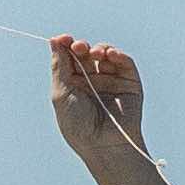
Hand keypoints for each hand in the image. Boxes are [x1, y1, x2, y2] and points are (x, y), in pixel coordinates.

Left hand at [48, 35, 146, 153]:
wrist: (103, 145)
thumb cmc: (78, 125)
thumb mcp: (61, 93)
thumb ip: (59, 66)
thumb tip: (54, 40)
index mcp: (73, 84)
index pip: (69, 58)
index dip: (66, 45)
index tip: (63, 39)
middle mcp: (92, 81)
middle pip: (86, 53)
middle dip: (81, 46)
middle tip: (78, 47)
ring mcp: (111, 80)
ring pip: (105, 54)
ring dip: (99, 48)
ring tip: (95, 54)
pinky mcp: (130, 83)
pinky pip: (125, 62)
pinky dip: (118, 54)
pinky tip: (110, 55)